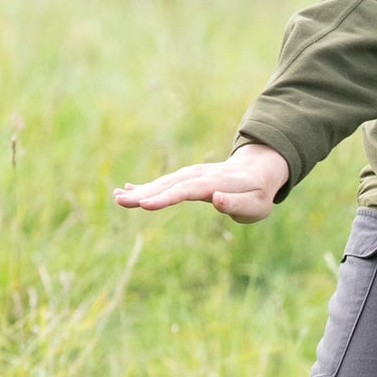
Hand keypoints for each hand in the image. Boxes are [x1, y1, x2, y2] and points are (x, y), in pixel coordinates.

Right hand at [113, 142, 289, 221]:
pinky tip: (127, 190)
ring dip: (142, 189)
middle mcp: (202, 175)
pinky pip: (165, 182)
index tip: (146, 204)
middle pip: (172, 184)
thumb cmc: (259, 195)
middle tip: (121, 201)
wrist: (259, 171)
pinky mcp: (187, 177)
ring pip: (165, 182)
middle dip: (146, 192)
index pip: (190, 189)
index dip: (168, 196)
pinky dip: (147, 186)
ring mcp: (193, 174)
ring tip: (118, 198)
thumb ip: (236, 204)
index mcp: (219, 182)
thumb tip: (216, 199)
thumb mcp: (256, 205)